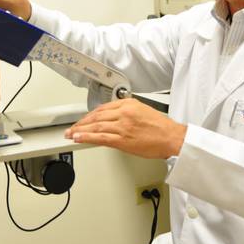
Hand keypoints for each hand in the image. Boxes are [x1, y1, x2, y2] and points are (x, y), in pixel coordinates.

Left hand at [64, 98, 186, 158]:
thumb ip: (126, 112)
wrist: (172, 138)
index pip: (103, 108)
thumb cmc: (161, 128)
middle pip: (96, 116)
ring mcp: (122, 126)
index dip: (90, 115)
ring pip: (96, 126)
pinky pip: (100, 138)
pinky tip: (79, 138)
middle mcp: (124, 113)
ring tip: (72, 134)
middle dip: (82, 122)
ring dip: (81, 130)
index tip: (83, 120)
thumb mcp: (143, 111)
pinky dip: (87, 137)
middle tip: (72, 127)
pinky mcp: (123, 139)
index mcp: (128, 104)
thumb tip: (112, 118)